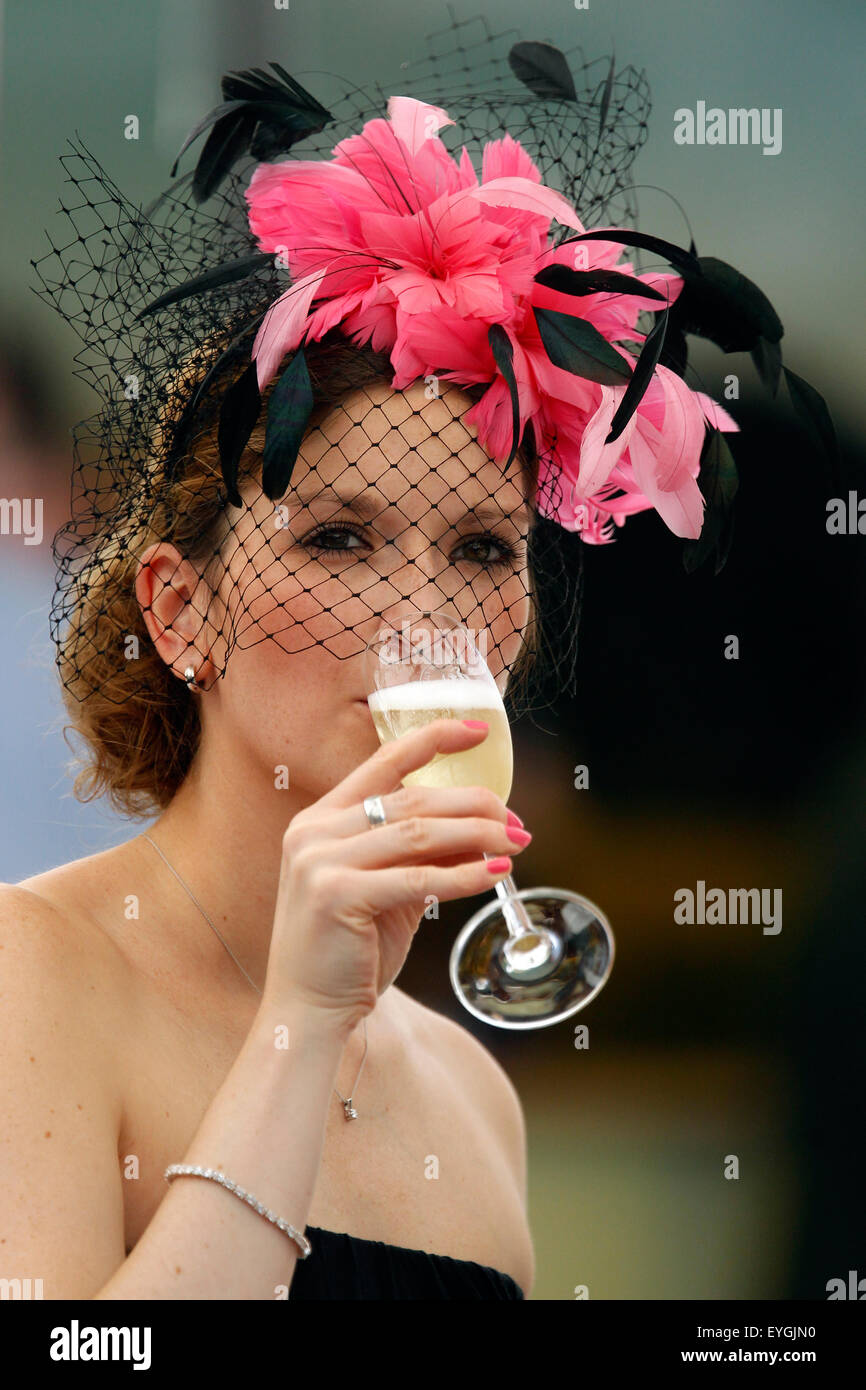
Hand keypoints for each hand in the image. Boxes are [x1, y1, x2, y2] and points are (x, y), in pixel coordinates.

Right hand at [261, 718, 529, 1033]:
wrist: (308, 1011)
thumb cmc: (350, 952)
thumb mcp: (390, 891)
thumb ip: (425, 856)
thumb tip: (487, 831)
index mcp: (321, 819)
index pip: (383, 761)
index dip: (434, 739)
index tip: (480, 730)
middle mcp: (314, 831)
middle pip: (412, 799)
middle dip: (474, 805)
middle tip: (517, 822)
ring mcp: (320, 861)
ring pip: (419, 832)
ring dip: (478, 834)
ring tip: (515, 843)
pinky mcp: (336, 895)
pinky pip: (418, 877)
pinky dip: (465, 874)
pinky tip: (496, 874)